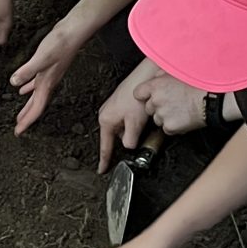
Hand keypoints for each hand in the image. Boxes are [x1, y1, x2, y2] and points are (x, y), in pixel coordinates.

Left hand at [9, 22, 85, 133]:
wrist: (74, 31)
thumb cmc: (61, 43)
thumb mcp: (41, 58)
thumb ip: (27, 71)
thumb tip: (14, 83)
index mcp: (47, 83)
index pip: (37, 108)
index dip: (27, 121)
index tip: (19, 131)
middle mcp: (49, 82)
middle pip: (37, 105)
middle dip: (27, 118)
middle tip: (19, 128)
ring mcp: (49, 75)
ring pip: (37, 96)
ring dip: (28, 106)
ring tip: (21, 114)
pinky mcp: (48, 66)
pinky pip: (37, 83)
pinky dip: (29, 88)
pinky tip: (24, 88)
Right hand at [96, 57, 160, 172]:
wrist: (144, 77)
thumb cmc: (137, 97)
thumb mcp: (134, 124)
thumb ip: (130, 140)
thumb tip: (129, 147)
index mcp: (105, 120)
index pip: (105, 146)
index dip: (105, 160)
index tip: (102, 170)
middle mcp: (106, 113)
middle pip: (116, 136)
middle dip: (127, 137)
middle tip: (138, 132)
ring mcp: (113, 107)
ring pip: (123, 127)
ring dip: (132, 128)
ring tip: (142, 119)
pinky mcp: (121, 103)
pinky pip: (126, 118)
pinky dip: (134, 120)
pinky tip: (142, 114)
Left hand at [131, 68, 210, 136]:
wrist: (211, 100)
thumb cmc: (198, 85)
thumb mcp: (177, 73)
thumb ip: (162, 75)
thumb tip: (156, 77)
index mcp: (156, 86)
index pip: (138, 93)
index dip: (145, 95)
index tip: (150, 97)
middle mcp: (156, 100)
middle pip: (148, 108)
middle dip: (157, 107)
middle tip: (172, 104)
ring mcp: (162, 115)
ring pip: (157, 119)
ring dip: (165, 117)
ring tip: (179, 110)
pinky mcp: (169, 127)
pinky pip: (166, 129)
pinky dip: (173, 126)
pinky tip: (183, 118)